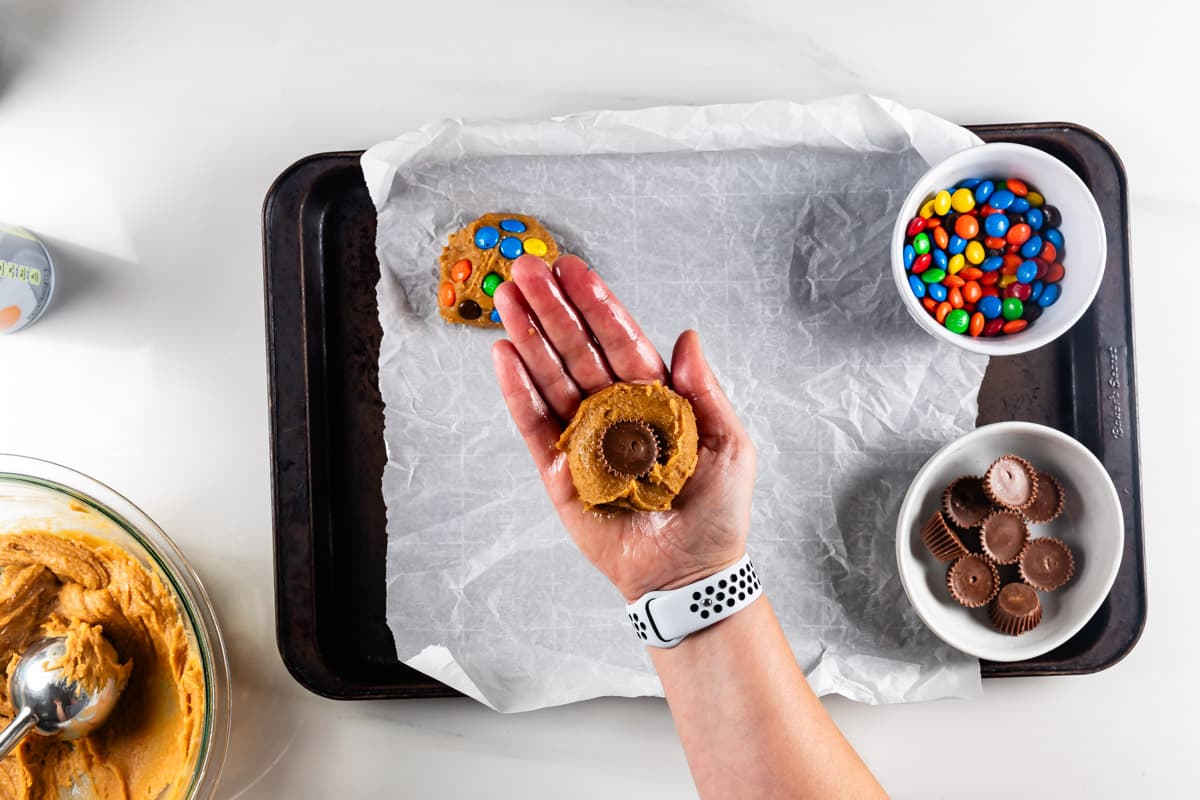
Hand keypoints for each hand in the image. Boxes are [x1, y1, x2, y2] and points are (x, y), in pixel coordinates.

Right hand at [491, 254, 756, 601]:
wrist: (689, 573)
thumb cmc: (716, 513)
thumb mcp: (728, 444)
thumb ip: (705, 389)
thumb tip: (688, 336)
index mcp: (654, 398)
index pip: (621, 340)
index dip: (598, 304)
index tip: (574, 270)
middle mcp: (613, 410)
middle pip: (578, 349)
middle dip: (552, 308)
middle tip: (526, 268)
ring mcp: (583, 437)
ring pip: (550, 376)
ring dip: (528, 336)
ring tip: (506, 298)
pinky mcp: (558, 470)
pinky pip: (534, 423)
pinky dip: (518, 390)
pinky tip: (505, 353)